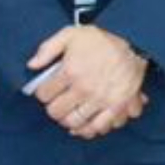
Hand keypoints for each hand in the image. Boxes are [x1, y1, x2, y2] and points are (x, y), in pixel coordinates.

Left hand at [28, 24, 149, 137]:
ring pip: (76, 123)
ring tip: (68, 116)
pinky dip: (90, 130)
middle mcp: (84, 89)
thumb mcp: (69, 34)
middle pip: (58, 112)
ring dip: (68, 122)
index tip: (45, 92)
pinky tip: (85, 127)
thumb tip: (32, 65)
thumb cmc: (101, 39)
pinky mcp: (117, 107)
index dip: (41, 94)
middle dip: (53, 110)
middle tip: (55, 105)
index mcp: (70, 71)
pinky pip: (100, 127)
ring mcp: (101, 100)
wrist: (132, 43)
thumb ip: (47, 49)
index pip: (44, 94)